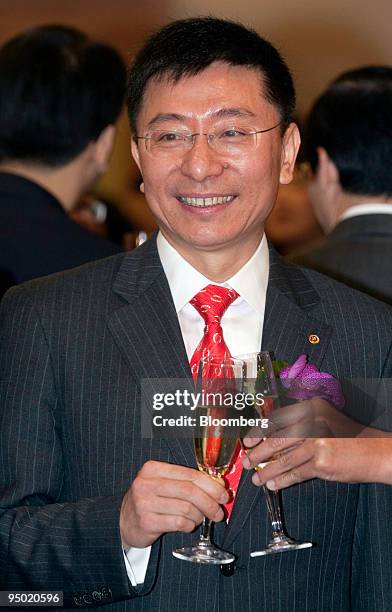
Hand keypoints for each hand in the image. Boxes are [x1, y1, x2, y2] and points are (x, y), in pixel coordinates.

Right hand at [120, 460, 228, 547]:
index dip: (211, 485)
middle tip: (219, 512)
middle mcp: (147, 483)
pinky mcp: (146, 521)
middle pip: (189, 491)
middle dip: (210, 502)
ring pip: (186, 508)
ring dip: (199, 516)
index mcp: (153, 469)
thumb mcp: (164, 484)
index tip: (223, 494)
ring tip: (200, 518)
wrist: (124, 521)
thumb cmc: (151, 500)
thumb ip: (187, 482)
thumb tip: (219, 486)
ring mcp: (144, 502)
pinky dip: (189, 525)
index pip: (189, 475)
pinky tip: (188, 525)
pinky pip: (178, 523)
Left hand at [242, 398, 391, 487]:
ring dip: (267, 470)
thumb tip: (270, 440)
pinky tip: (273, 484)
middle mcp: (312, 422)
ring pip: (283, 459)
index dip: (259, 431)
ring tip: (257, 478)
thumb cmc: (348, 437)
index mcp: (310, 408)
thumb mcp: (323, 421)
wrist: (375, 451)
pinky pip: (295, 473)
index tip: (247, 440)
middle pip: (276, 439)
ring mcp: (316, 442)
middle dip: (258, 452)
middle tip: (247, 461)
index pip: (277, 419)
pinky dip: (282, 480)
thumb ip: (300, 425)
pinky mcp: (321, 463)